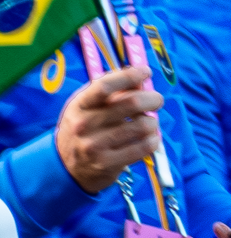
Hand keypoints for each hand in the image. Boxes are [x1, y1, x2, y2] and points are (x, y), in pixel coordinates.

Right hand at [56, 64, 162, 195]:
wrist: (66, 166)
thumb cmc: (84, 129)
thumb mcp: (87, 107)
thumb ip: (111, 92)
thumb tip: (140, 79)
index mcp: (79, 105)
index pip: (105, 85)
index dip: (130, 75)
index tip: (146, 71)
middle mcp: (84, 124)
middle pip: (132, 103)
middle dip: (152, 98)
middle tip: (157, 100)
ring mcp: (95, 146)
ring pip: (143, 126)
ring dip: (153, 122)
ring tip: (149, 123)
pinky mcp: (108, 164)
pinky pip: (145, 147)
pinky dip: (154, 140)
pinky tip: (150, 138)